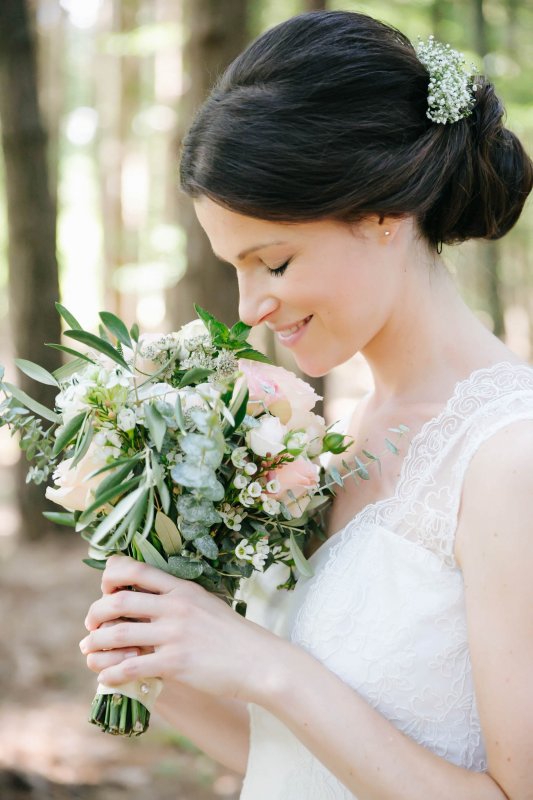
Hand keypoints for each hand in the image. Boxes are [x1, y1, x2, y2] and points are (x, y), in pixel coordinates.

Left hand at [79, 554, 284, 701]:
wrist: (259, 661)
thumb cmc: (232, 635)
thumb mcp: (206, 603)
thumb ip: (177, 599)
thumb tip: (147, 600)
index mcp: (182, 588)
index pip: (135, 569)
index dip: (110, 577)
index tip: (105, 591)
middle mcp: (175, 607)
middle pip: (118, 600)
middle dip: (95, 613)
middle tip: (91, 625)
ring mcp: (174, 635)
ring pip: (117, 634)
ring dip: (95, 644)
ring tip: (89, 651)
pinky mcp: (175, 663)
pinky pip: (130, 666)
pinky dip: (111, 672)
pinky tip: (106, 677)